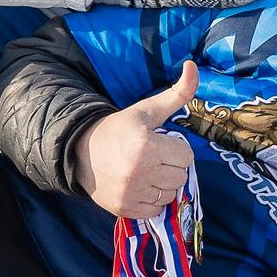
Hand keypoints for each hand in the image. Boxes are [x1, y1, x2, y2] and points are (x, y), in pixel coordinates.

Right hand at [72, 60, 198, 218]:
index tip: (161, 143)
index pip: (186, 156)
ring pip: (170, 194)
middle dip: (172, 166)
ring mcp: (131, 192)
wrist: (83, 150)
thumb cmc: (120, 128)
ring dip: (164, 184)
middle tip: (155, 157)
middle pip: (181, 176)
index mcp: (146, 145)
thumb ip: (177, 92)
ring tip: (148, 171)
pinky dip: (153, 201)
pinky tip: (141, 186)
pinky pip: (156, 210)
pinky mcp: (124, 208)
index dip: (176, 148)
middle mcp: (139, 171)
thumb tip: (193, 66)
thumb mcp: (147, 109)